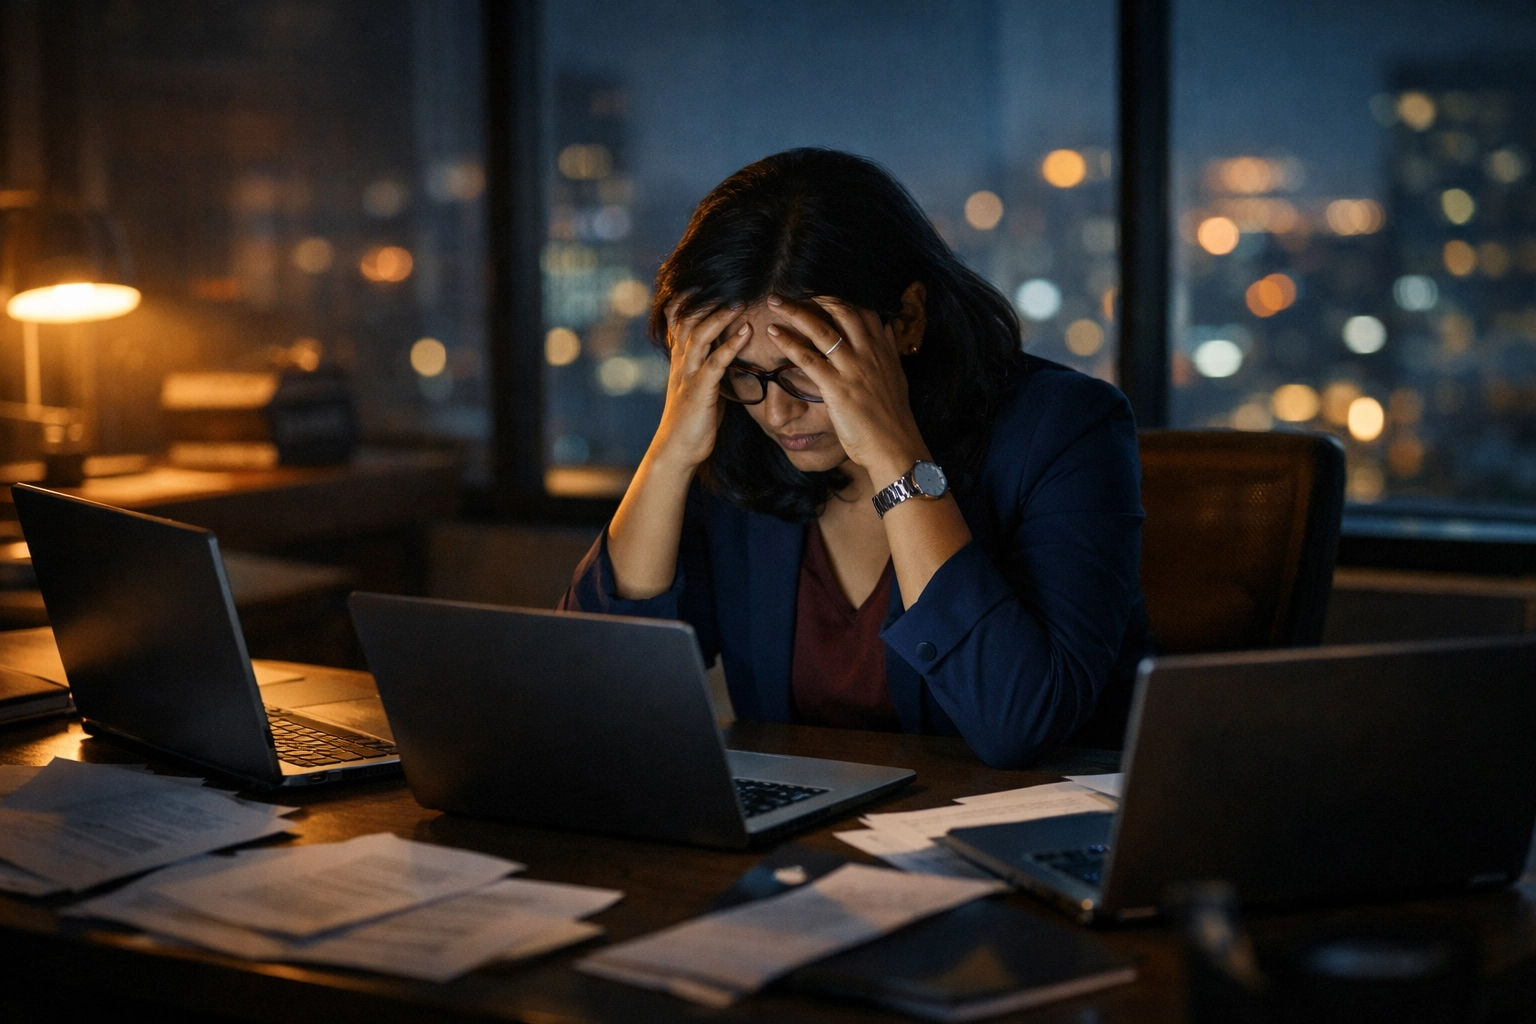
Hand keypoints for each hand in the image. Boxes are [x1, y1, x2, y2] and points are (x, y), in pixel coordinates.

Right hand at [649, 296, 751, 470]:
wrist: (677, 450)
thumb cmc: (693, 421)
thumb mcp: (699, 388)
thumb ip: (709, 367)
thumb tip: (726, 354)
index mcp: (680, 361)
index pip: (677, 321)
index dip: (687, 299)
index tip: (701, 280)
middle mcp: (681, 363)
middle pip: (687, 321)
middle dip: (705, 301)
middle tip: (727, 282)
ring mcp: (688, 376)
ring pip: (699, 336)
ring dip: (719, 317)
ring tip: (739, 301)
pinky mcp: (700, 391)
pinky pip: (715, 363)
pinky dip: (731, 345)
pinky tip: (746, 333)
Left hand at [764, 295, 928, 482]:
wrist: (895, 448)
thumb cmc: (892, 418)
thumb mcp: (896, 377)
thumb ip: (888, 352)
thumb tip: (888, 329)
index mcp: (883, 350)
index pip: (863, 310)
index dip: (841, 294)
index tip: (819, 285)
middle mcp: (869, 354)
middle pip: (842, 310)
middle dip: (816, 294)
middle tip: (792, 285)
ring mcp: (854, 370)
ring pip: (822, 330)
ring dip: (796, 312)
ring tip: (774, 301)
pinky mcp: (838, 389)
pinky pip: (809, 359)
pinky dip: (789, 343)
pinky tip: (774, 333)